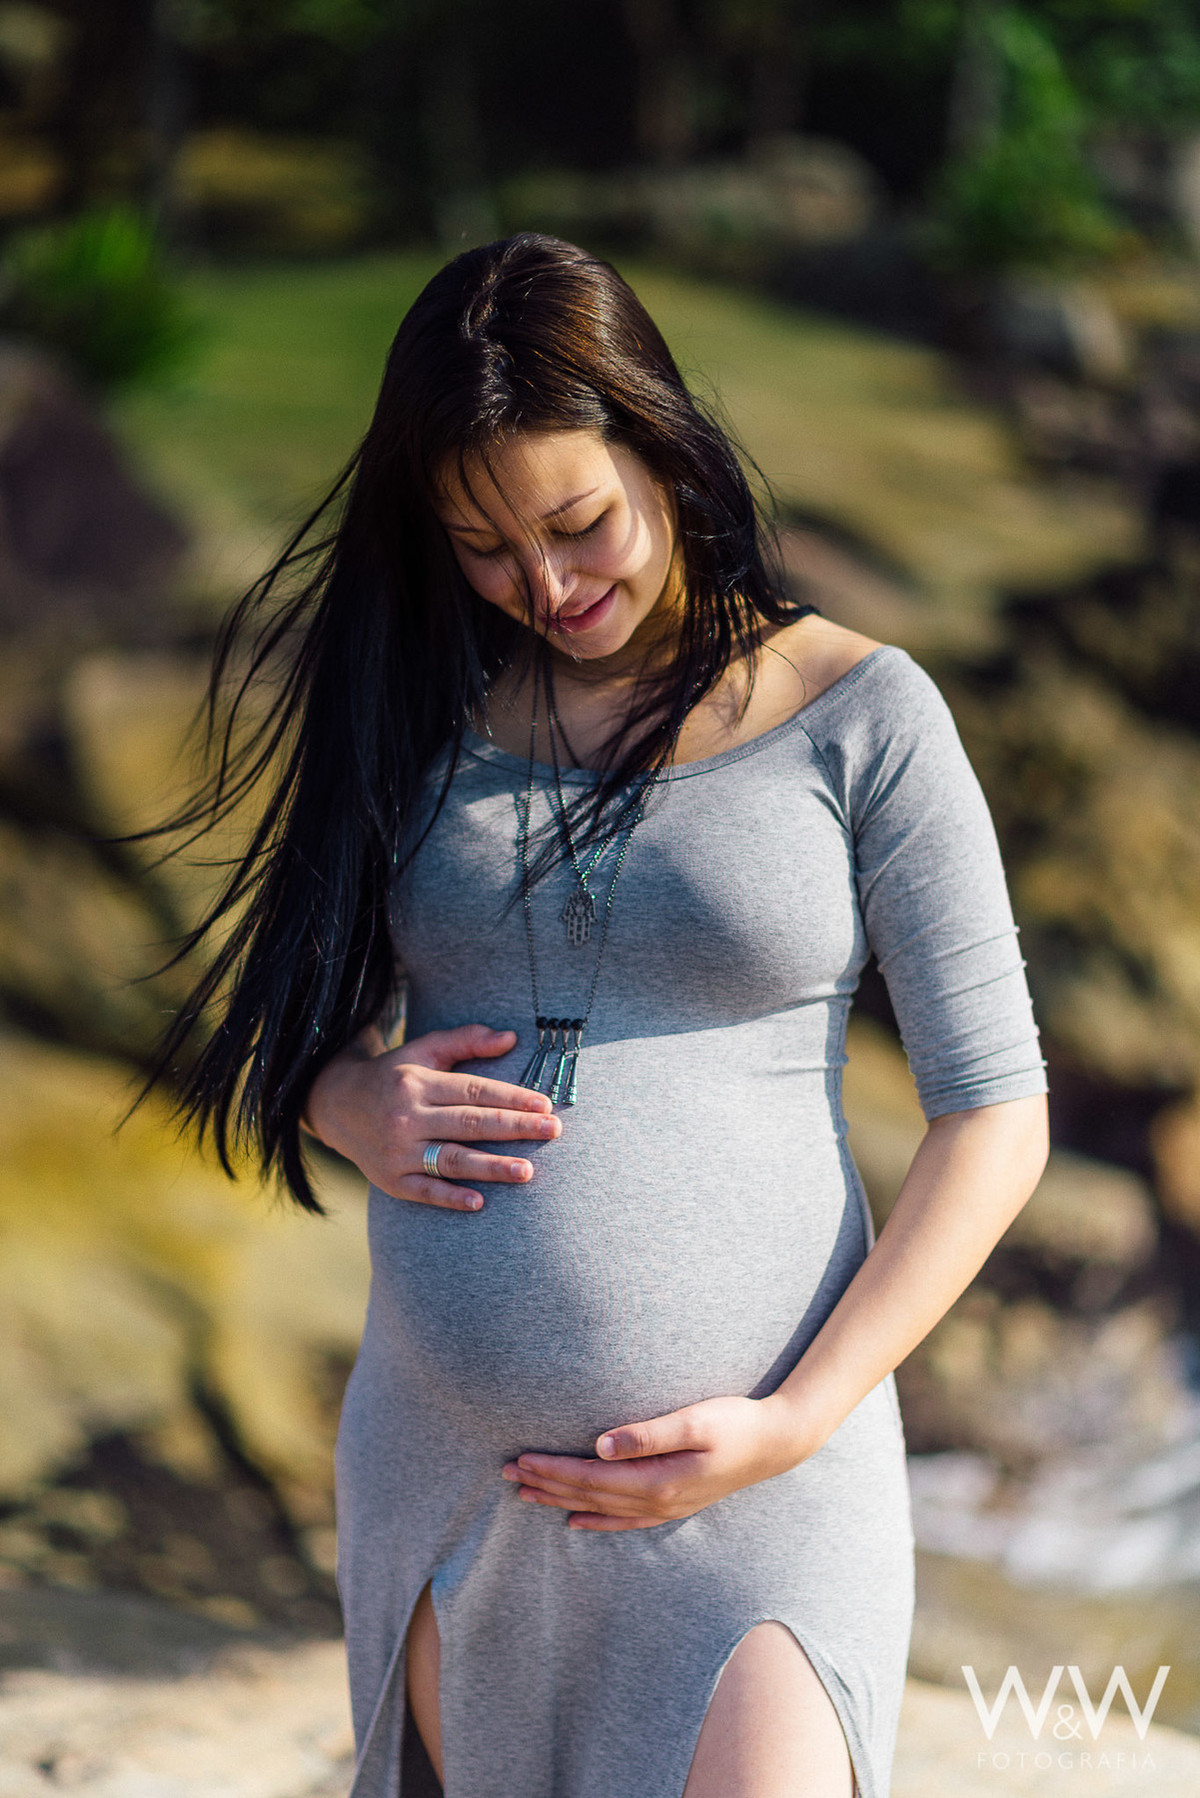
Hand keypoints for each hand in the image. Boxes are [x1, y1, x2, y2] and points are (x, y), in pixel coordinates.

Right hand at [302, 1022, 560, 1208]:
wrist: (336, 1106)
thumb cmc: (393, 1076)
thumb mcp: (423, 1050)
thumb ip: (465, 1042)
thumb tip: (511, 1038)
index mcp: (417, 1083)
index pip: (474, 1091)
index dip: (511, 1097)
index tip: (545, 1104)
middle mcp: (406, 1117)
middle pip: (470, 1124)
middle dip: (515, 1128)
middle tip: (553, 1131)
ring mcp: (397, 1151)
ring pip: (452, 1160)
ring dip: (492, 1168)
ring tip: (528, 1172)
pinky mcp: (390, 1181)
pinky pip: (425, 1191)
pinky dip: (451, 1197)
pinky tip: (481, 1202)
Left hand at [500, 1393, 811, 1530]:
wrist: (777, 1444)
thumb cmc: (736, 1422)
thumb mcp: (694, 1420)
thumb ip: (647, 1433)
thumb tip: (600, 1444)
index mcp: (658, 1481)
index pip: (591, 1478)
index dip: (553, 1470)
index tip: (520, 1459)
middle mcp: (657, 1502)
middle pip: (588, 1496)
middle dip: (546, 1485)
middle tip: (506, 1474)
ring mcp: (666, 1508)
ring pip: (600, 1509)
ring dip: (561, 1500)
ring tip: (526, 1493)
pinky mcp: (674, 1505)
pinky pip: (624, 1521)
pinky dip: (595, 1521)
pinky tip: (574, 1520)